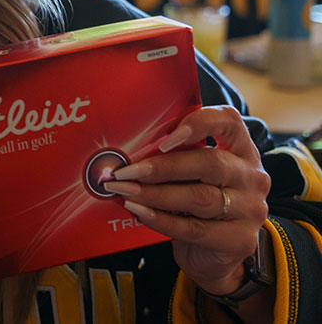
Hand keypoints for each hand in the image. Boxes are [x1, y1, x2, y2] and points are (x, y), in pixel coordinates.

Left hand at [105, 106, 270, 296]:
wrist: (213, 255)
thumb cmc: (196, 203)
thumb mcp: (191, 175)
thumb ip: (175, 158)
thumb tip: (129, 151)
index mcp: (242, 151)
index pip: (230, 122)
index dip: (200, 123)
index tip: (167, 137)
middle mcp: (252, 177)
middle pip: (210, 163)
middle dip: (162, 166)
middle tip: (127, 171)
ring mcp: (251, 210)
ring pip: (199, 197)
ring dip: (154, 194)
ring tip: (125, 191)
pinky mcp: (240, 240)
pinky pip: (194, 228)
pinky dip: (160, 219)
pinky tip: (138, 211)